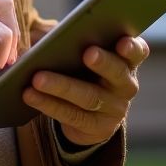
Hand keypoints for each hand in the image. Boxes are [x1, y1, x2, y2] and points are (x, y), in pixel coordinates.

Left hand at [22, 35, 149, 144]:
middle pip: (117, 74)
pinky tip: (29, 94)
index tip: (122, 41)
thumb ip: (69, 40)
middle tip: (88, 53)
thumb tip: (42, 36)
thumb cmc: (80, 68)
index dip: (132, 47)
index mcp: (126, 60)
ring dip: (62, 86)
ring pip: (89, 97)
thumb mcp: (79, 53)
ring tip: (37, 78)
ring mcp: (115, 109)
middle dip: (104, 63)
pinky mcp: (97, 129)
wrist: (87, 112)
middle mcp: (126, 85)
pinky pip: (72, 115)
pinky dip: (48, 104)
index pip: (137, 52)